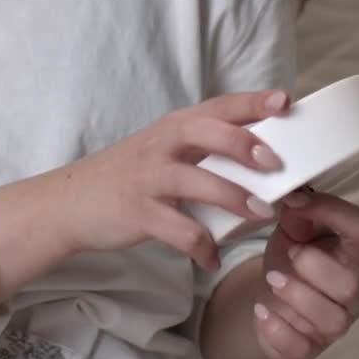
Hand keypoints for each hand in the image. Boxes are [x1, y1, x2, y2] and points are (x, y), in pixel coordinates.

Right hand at [55, 89, 289, 268]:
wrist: (74, 200)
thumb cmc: (132, 174)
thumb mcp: (165, 149)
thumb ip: (204, 147)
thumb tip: (264, 154)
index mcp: (175, 126)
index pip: (218, 106)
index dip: (251, 101)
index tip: (284, 100)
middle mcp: (162, 145)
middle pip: (205, 132)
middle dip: (242, 144)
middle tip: (275, 162)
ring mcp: (149, 178)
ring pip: (196, 181)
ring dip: (233, 198)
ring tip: (262, 214)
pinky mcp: (139, 213)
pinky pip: (178, 230)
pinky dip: (202, 247)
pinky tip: (214, 258)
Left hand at [252, 189, 358, 358]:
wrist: (272, 292)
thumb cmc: (293, 254)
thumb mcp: (294, 226)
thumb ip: (297, 211)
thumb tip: (290, 194)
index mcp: (355, 252)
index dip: (332, 210)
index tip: (296, 203)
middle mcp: (353, 290)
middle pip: (350, 285)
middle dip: (314, 266)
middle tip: (290, 253)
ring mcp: (334, 322)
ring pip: (331, 320)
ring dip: (296, 295)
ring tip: (272, 278)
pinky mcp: (309, 347)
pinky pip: (301, 347)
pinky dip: (277, 329)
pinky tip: (262, 310)